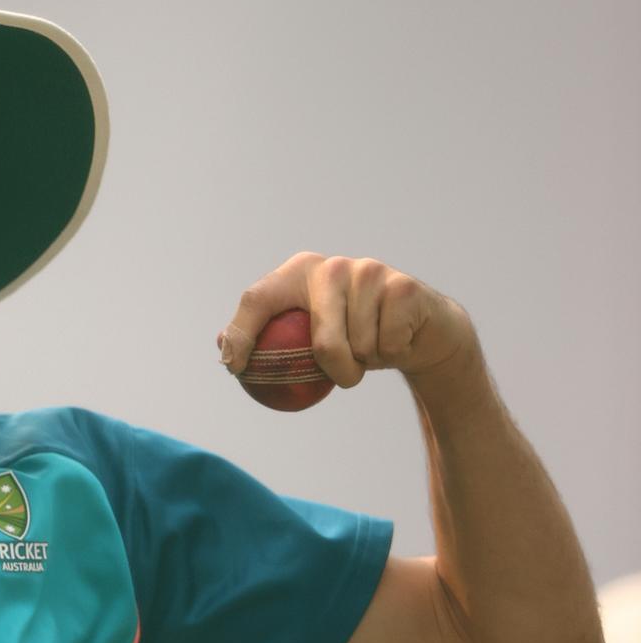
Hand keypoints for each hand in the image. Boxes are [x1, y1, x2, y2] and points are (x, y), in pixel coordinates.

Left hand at [217, 252, 480, 389]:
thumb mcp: (307, 335)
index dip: (241, 333)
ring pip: (358, 348)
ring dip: (367, 363)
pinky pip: (389, 345)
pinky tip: (397, 338)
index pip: (257, 299)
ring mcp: (368, 271)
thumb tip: (224, 351)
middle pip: (320, 341)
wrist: (418, 328)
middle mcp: (330, 266)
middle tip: (344, 376)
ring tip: (372, 347)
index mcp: (298, 272)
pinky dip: (394, 353)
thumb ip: (267, 337)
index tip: (234, 369)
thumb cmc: (353, 335)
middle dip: (335, 370)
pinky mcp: (403, 287)